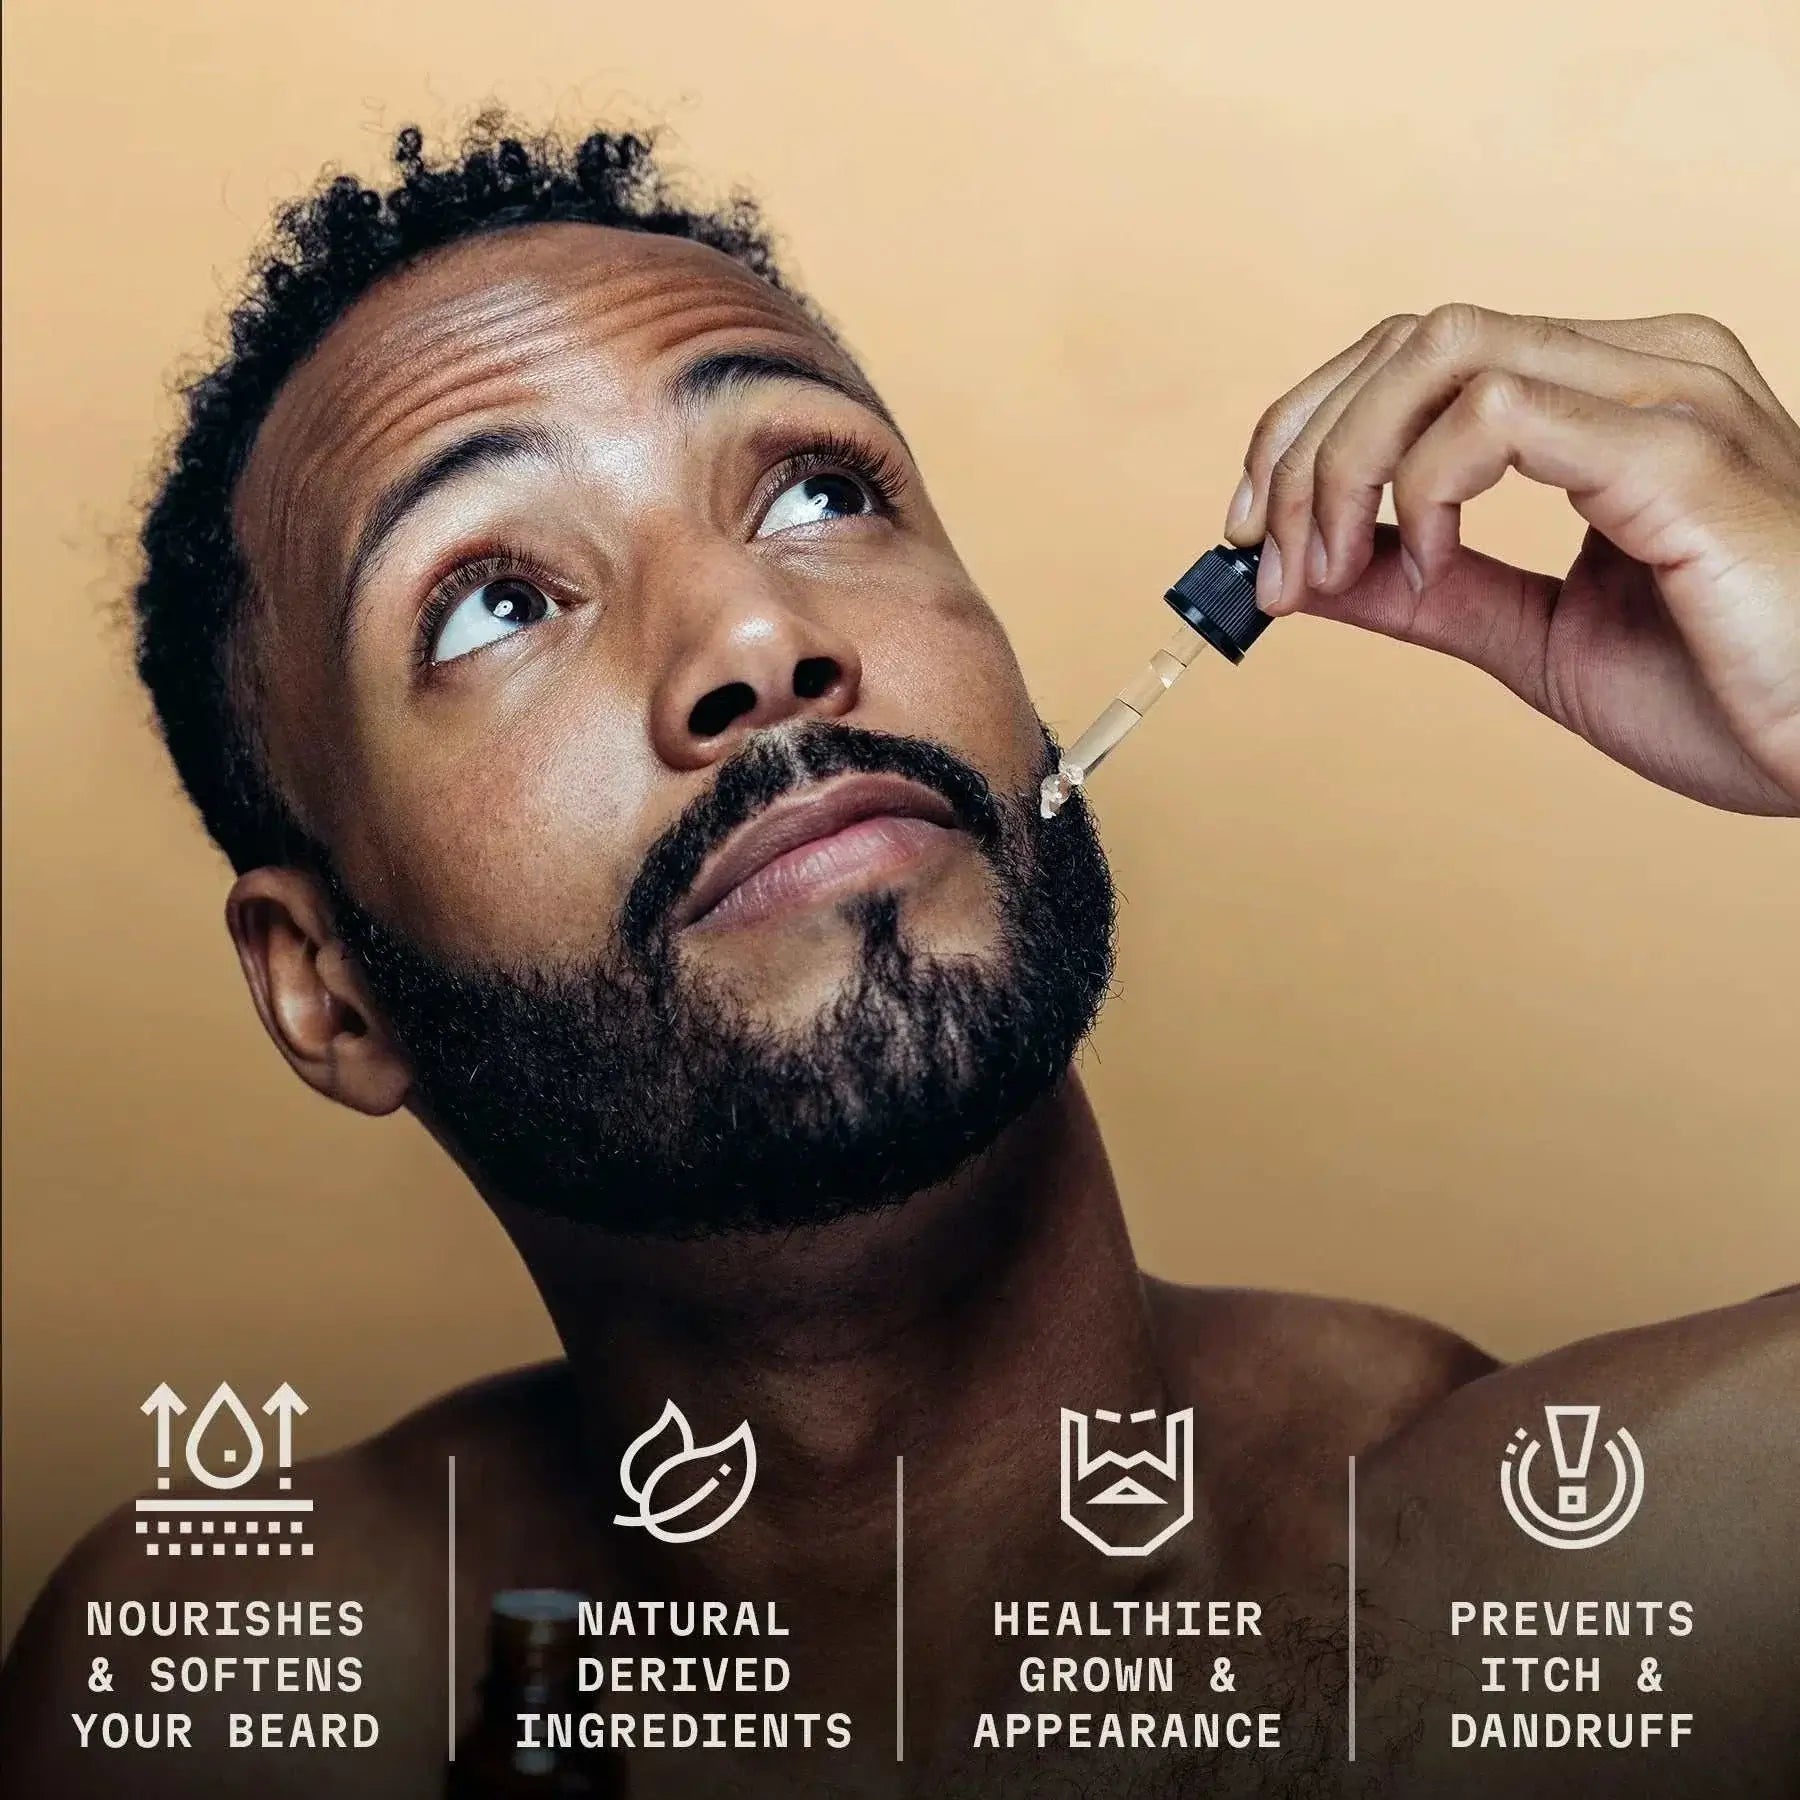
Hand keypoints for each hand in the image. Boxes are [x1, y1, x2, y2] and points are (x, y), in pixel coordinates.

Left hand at [1226, 306, 1799, 813]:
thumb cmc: (1728, 689)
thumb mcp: (1534, 637)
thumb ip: (1425, 593)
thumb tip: (1306, 571)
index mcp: (1609, 398)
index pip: (1421, 354)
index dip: (1309, 428)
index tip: (1249, 532)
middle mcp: (1639, 367)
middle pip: (1412, 336)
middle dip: (1301, 446)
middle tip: (1262, 559)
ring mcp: (1666, 395)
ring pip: (1440, 352)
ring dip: (1342, 465)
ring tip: (1327, 571)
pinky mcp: (1680, 451)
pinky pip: (1503, 410)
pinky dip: (1424, 487)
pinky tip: (1423, 566)